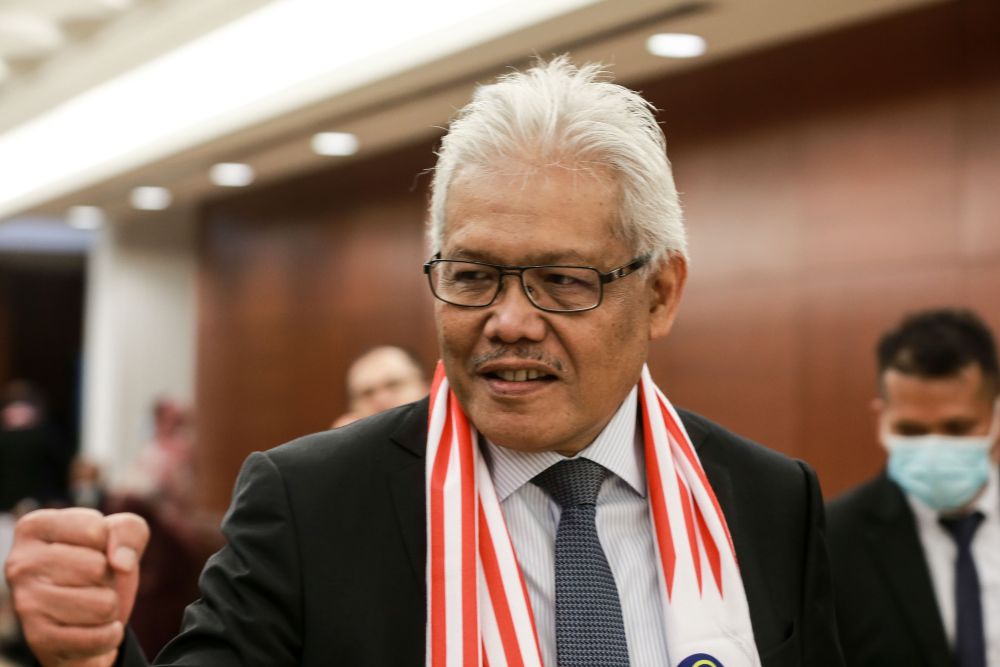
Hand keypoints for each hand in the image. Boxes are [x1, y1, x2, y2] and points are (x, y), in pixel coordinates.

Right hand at [4, 508, 149, 666]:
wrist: (85, 617)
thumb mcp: (121, 535)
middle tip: (91, 581)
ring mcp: (25, 603)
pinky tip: (92, 628)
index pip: (95, 530)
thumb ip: (129, 531)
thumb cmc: (100, 565)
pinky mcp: (39, 638)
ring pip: (102, 604)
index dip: (109, 543)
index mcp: (35, 527)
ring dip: (109, 606)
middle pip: (97, 567)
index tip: (93, 550)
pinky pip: (99, 636)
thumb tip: (121, 564)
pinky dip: (109, 633)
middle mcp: (20, 563)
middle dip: (108, 577)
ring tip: (90, 603)